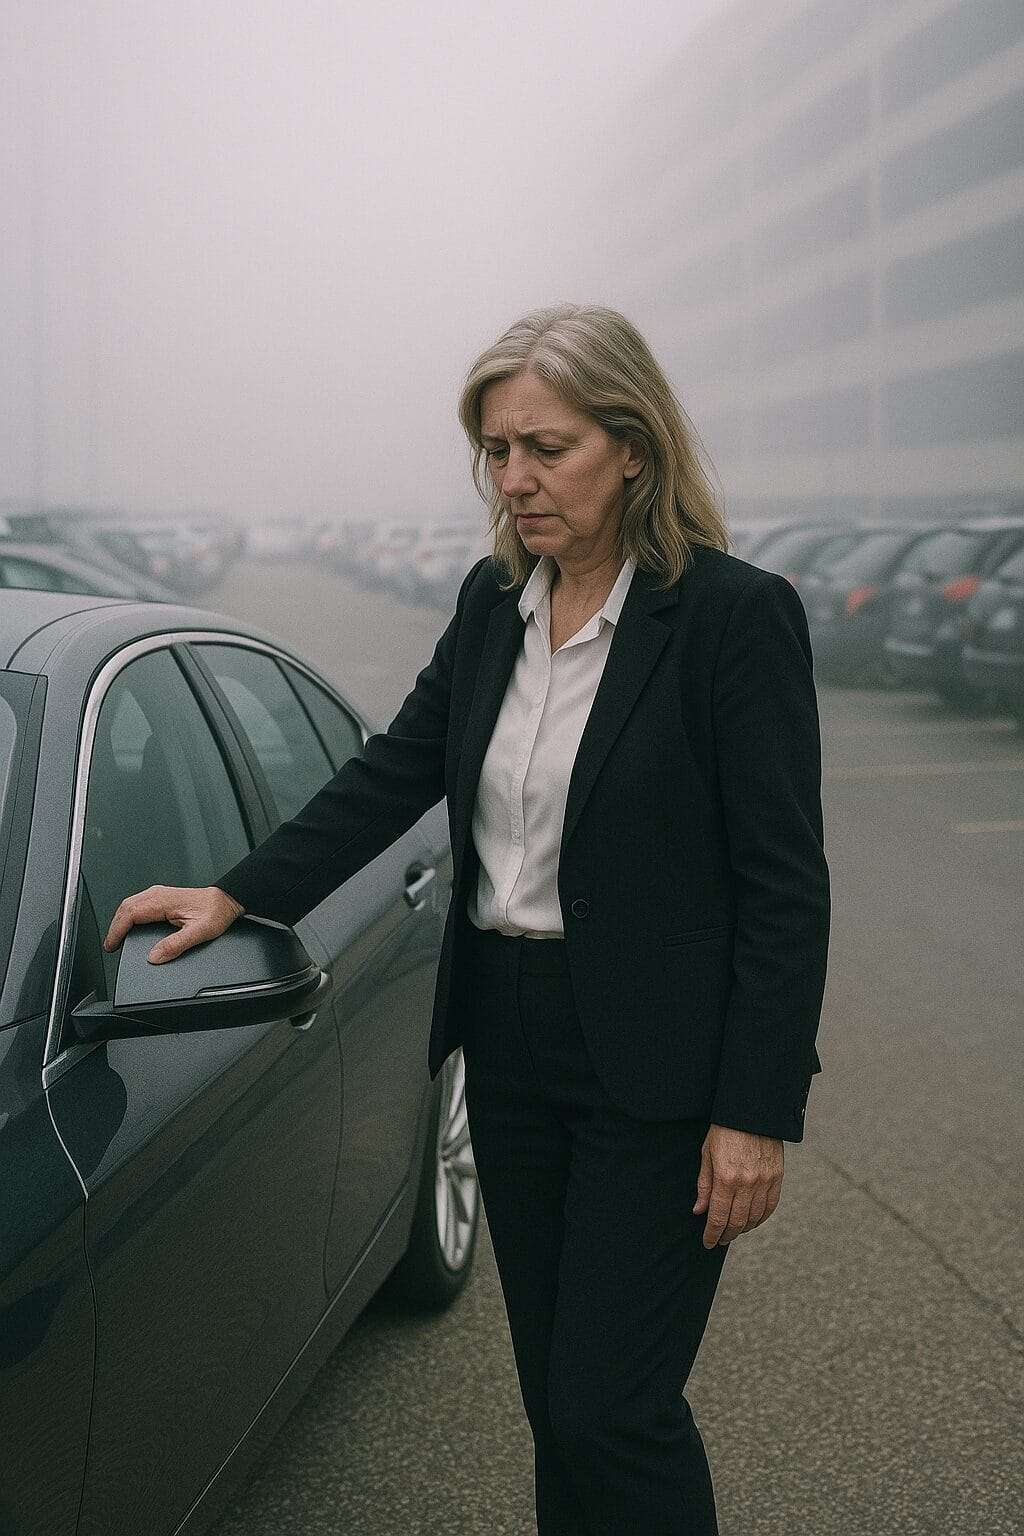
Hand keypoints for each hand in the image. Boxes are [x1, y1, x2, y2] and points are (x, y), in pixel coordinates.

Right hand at [102, 885, 245, 964]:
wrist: (226, 900)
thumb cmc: (216, 912)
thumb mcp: (199, 932)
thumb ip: (176, 945)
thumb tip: (155, 956)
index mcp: (162, 901)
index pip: (129, 914)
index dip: (116, 931)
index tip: (111, 945)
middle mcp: (158, 895)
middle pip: (125, 907)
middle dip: (114, 927)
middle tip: (111, 945)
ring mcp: (159, 894)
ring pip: (130, 904)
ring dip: (120, 920)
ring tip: (116, 938)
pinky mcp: (162, 897)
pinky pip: (138, 904)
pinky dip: (129, 916)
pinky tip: (130, 926)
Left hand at [693, 1123, 783, 1248]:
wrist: (751, 1111)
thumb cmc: (724, 1130)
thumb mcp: (707, 1155)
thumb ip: (704, 1185)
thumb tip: (699, 1211)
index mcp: (726, 1178)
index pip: (718, 1217)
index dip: (712, 1234)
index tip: (708, 1242)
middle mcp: (747, 1183)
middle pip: (737, 1222)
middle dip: (726, 1235)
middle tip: (719, 1240)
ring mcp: (764, 1181)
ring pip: (755, 1217)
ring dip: (743, 1229)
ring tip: (734, 1231)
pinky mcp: (777, 1176)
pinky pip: (770, 1206)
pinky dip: (761, 1218)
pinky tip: (753, 1221)